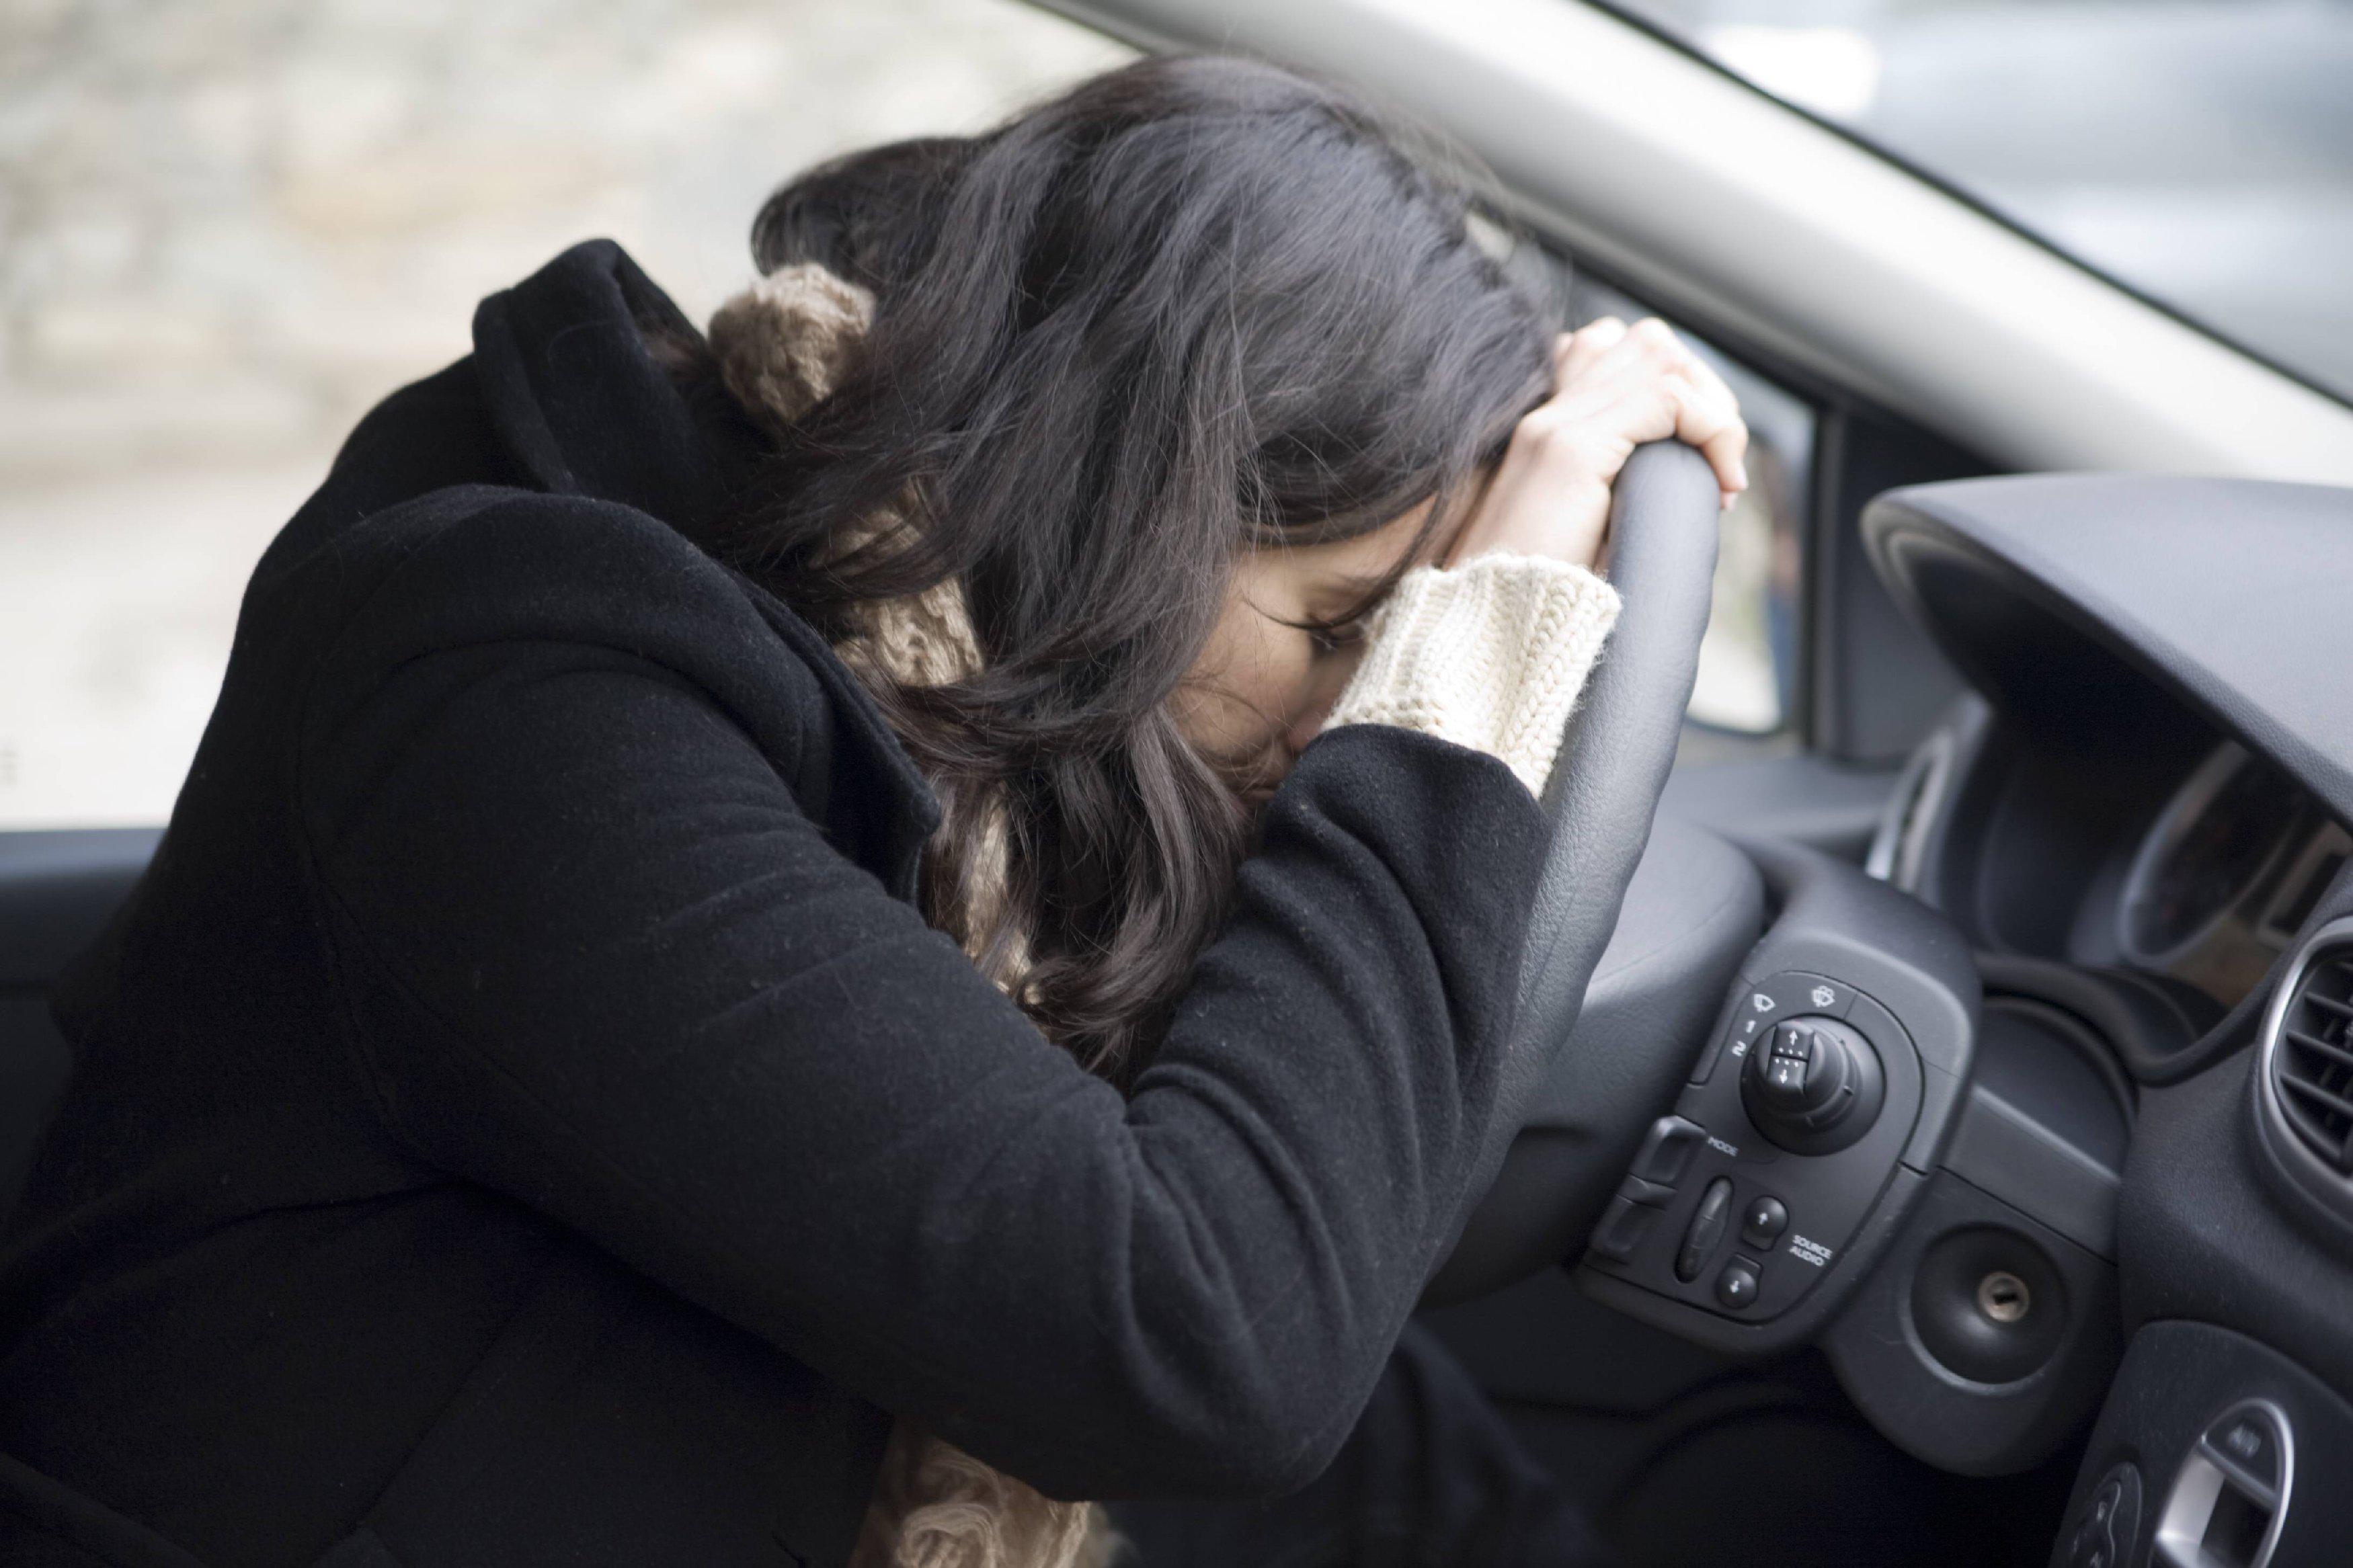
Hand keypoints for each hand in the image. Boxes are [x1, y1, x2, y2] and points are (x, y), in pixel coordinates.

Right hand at [1447, 317, 1748, 571]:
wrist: (1490, 631)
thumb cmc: (1542, 597)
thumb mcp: (1588, 529)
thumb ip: (1616, 486)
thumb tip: (1684, 477)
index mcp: (1543, 428)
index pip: (1613, 348)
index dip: (1675, 389)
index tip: (1700, 457)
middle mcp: (1546, 414)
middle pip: (1648, 342)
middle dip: (1704, 391)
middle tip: (1719, 460)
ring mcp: (1554, 427)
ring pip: (1664, 360)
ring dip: (1714, 410)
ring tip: (1722, 472)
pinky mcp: (1572, 452)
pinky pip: (1670, 400)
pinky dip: (1714, 431)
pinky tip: (1720, 486)